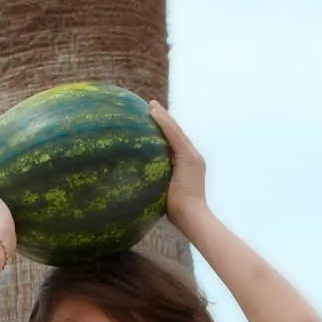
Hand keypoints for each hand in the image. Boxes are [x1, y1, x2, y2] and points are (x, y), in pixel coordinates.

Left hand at [148, 101, 207, 229]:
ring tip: (150, 105)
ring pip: (176, 131)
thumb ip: (152, 181)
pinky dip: (164, 123)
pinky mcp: (189, 157)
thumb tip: (128, 182)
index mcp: (184, 164)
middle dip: (163, 119)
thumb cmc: (175, 211)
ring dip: (163, 116)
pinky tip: (154, 112)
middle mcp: (191, 156)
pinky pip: (174, 135)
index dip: (163, 130)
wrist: (192, 216)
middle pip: (175, 133)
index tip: (150, 119)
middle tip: (149, 106)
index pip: (173, 143)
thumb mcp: (160, 192)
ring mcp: (191, 156)